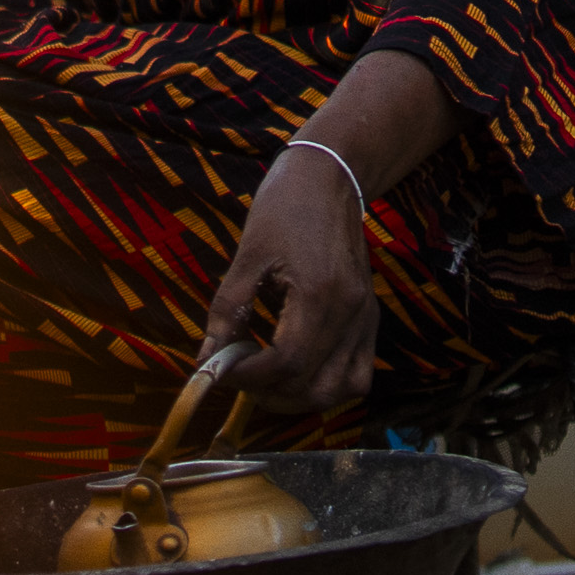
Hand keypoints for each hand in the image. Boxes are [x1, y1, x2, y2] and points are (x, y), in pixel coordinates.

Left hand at [204, 151, 378, 411]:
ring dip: (301, 396)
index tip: (220, 371)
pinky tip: (299, 370)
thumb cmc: (283, 209)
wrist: (330, 178)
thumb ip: (227, 311)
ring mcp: (365, 318)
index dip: (248, 378)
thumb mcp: (247, 255)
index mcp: (319, 294)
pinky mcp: (370, 318)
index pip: (287, 362)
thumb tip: (204, 359)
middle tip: (239, 378)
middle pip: (315, 386)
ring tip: (267, 379)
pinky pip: (359, 373)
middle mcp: (350, 313)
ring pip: (342, 389)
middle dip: (271, 394)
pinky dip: (329, 384)